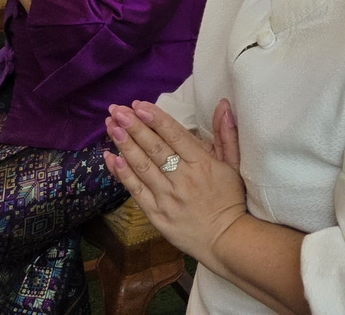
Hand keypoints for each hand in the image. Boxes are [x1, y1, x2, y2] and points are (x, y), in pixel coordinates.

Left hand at [104, 100, 247, 267]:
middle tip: (118, 110)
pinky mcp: (156, 215)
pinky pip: (136, 192)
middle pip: (155, 148)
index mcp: (203, 164)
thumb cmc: (230, 199)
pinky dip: (123, 175)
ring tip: (111, 126)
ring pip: (143, 167)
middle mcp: (183, 179)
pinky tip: (112, 159)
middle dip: (134, 127)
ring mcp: (167, 198)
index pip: (175, 136)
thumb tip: (223, 105)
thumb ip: (227, 134)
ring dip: (125, 145)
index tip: (139, 104)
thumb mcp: (234, 165)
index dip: (156, 119)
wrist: (225, 239)